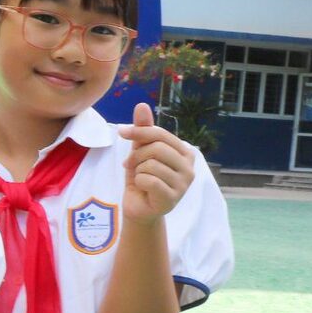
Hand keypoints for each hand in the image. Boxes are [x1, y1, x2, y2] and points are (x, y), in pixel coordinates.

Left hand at [117, 103, 195, 224]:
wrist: (139, 207)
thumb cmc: (142, 177)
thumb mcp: (140, 151)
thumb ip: (143, 129)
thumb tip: (142, 105)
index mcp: (185, 152)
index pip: (161, 134)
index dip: (139, 131)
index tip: (121, 132)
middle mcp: (190, 166)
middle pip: (156, 148)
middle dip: (137, 155)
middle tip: (131, 164)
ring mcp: (184, 184)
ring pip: (151, 165)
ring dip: (138, 171)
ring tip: (141, 178)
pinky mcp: (173, 197)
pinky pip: (148, 180)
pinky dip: (139, 182)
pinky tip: (144, 189)